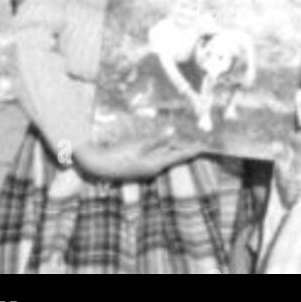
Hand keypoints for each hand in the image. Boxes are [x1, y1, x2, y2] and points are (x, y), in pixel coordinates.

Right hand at [72, 135, 198, 181]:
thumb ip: (156, 140)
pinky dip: (159, 149)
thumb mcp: (139, 145)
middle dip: (182, 147)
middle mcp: (152, 169)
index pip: (178, 156)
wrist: (98, 166)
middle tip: (193, 140)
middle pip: (171, 155)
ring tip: (180, 140)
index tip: (203, 147)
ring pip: (163, 155)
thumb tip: (172, 132)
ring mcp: (145, 169)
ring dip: (170, 147)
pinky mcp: (138, 166)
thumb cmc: (119, 155)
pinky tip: (160, 143)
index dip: (191, 150)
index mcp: (155, 165)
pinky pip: (154, 156)